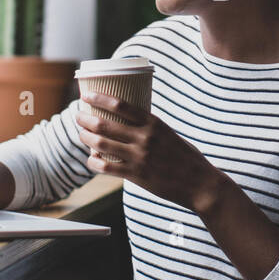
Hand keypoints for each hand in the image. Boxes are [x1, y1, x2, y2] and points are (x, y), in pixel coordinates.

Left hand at [75, 91, 224, 214]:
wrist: (199, 183)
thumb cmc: (186, 157)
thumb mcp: (170, 134)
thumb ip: (150, 128)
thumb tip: (129, 122)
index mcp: (154, 123)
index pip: (121, 105)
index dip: (99, 98)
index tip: (86, 95)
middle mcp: (145, 138)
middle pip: (104, 125)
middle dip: (86, 119)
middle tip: (78, 116)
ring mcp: (139, 157)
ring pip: (101, 145)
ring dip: (85, 138)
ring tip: (81, 135)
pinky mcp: (136, 175)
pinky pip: (106, 168)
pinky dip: (94, 162)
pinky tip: (91, 159)